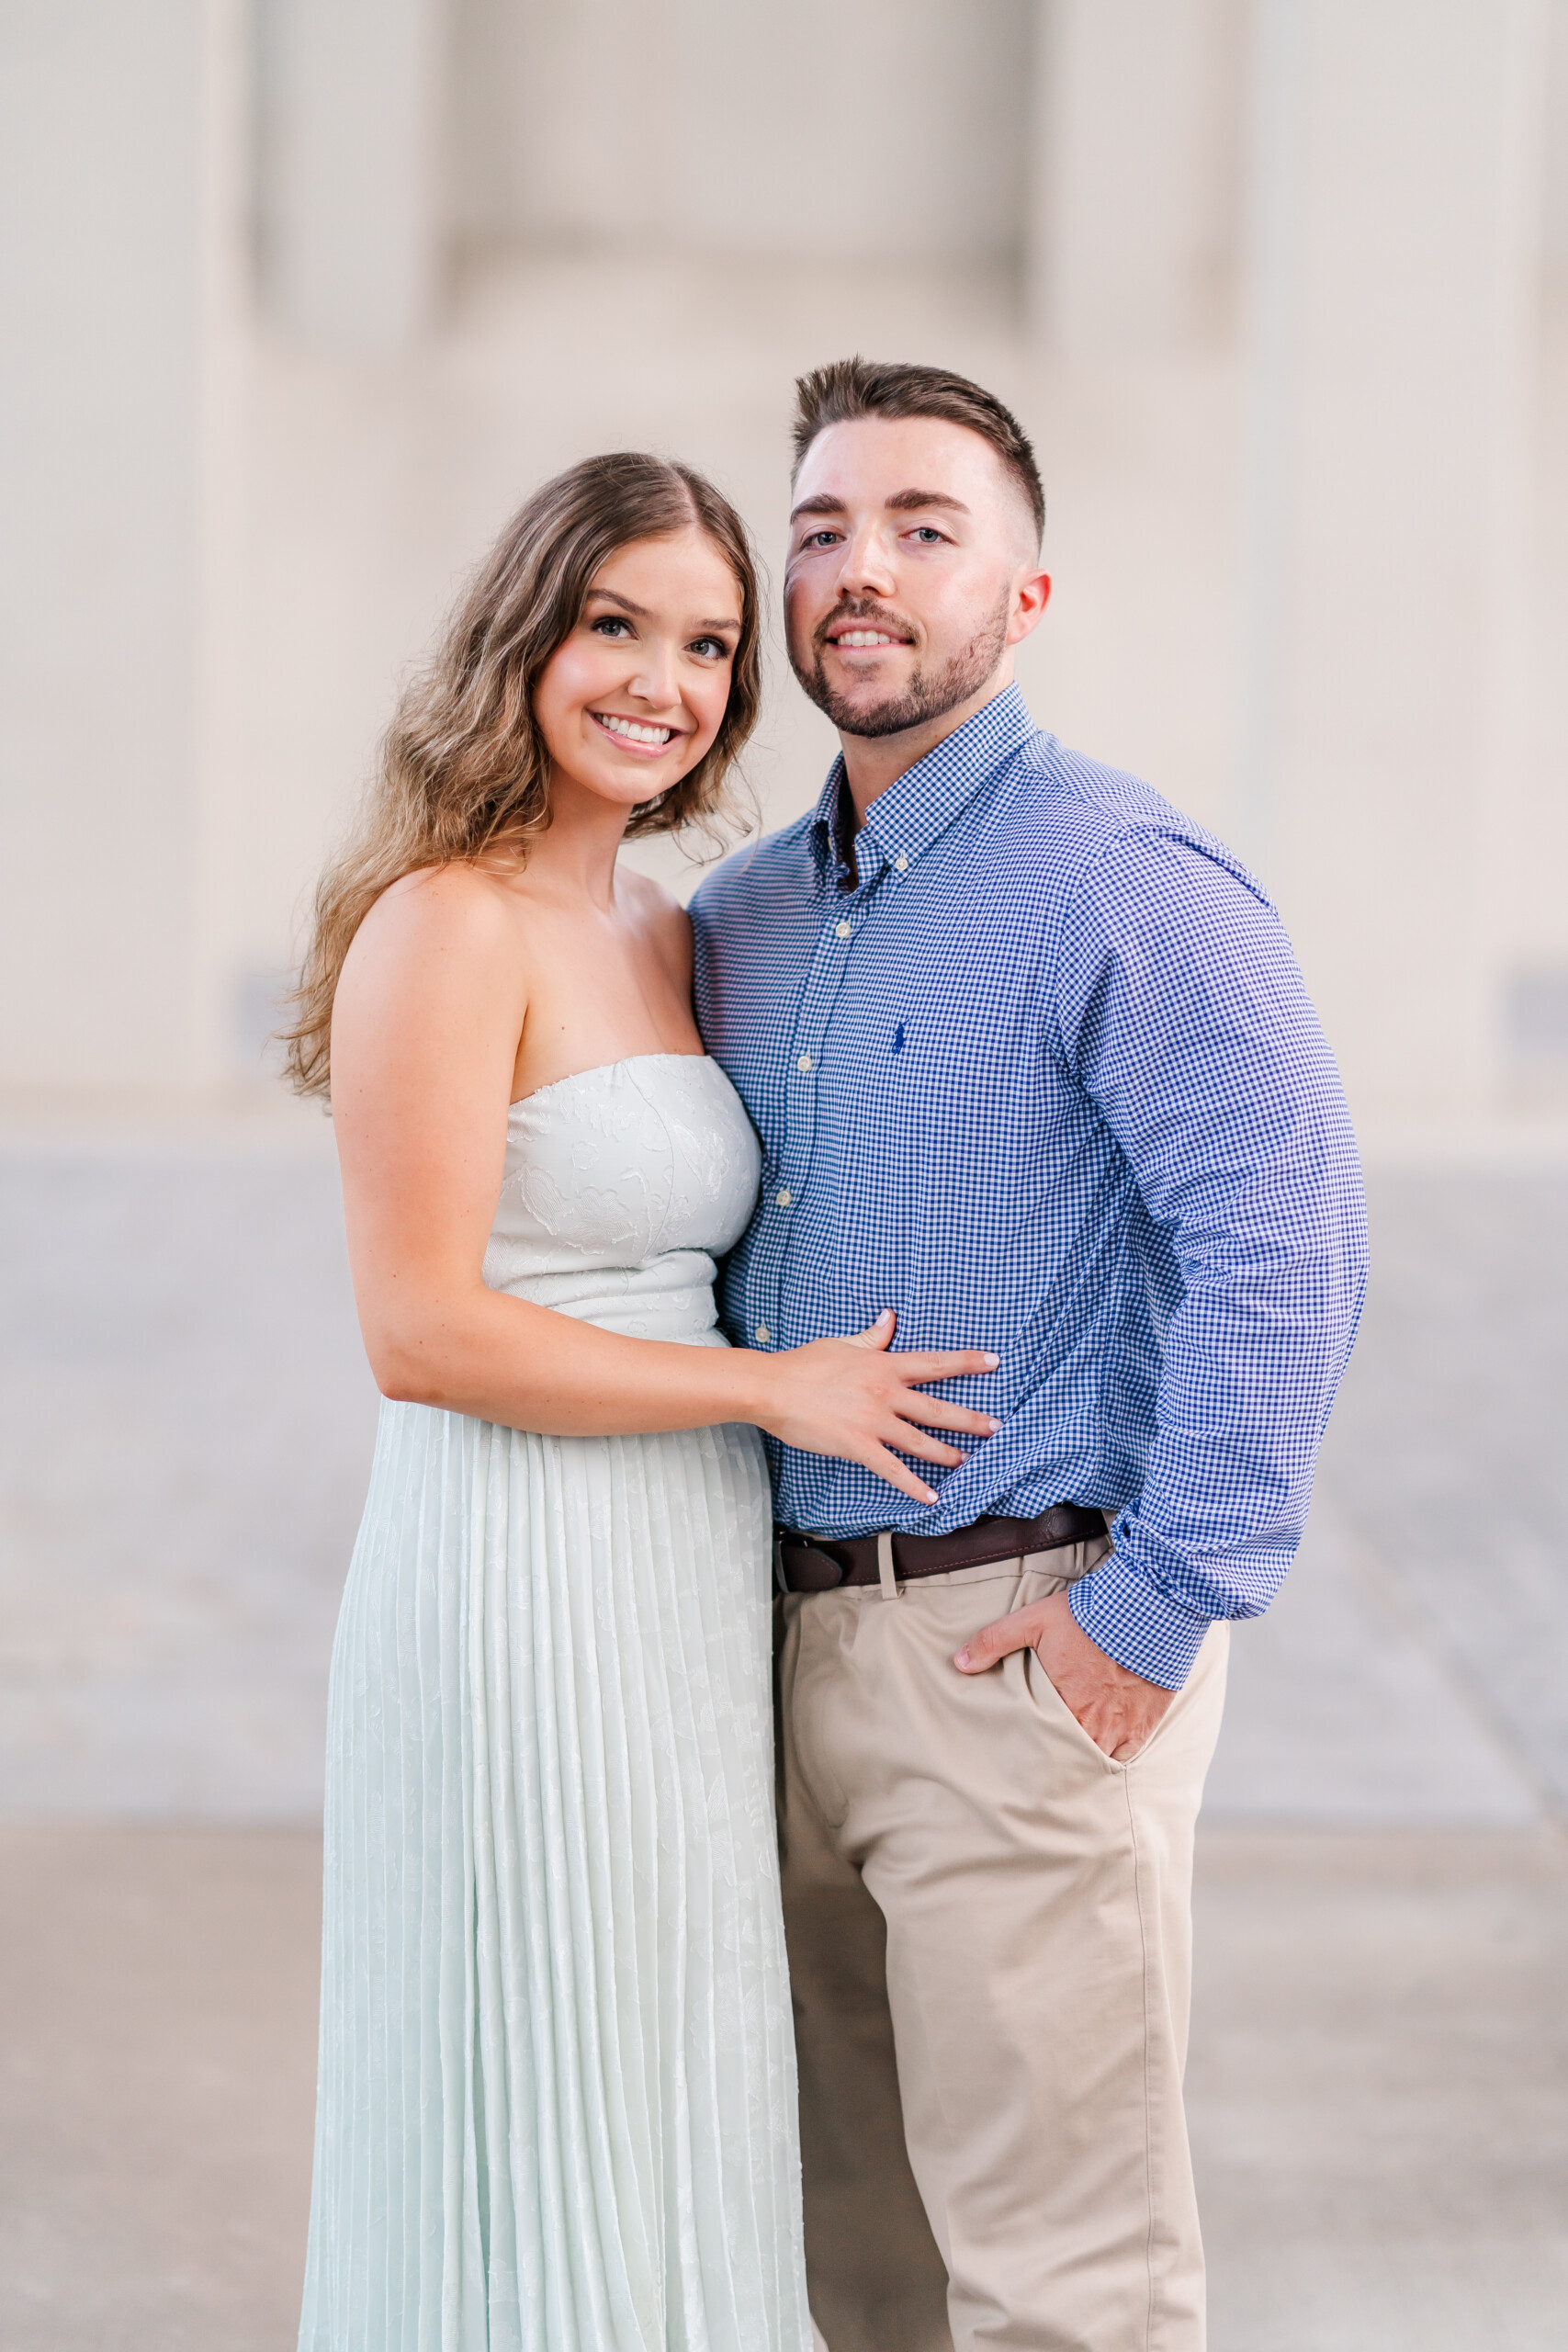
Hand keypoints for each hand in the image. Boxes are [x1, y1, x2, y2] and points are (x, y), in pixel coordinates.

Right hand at [753, 1309, 999, 1505]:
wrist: (773, 1388)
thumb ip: (873, 1336)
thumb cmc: (805, 1364)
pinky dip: (914, 1485)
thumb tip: (890, 1318)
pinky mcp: (858, 1446)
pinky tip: (931, 1496)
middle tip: (996, 1427)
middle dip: (970, 1419)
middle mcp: (885, 1393)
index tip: (993, 1362)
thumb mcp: (843, 1344)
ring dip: (948, 1453)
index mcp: (884, 1365)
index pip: (935, 1363)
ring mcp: (873, 1421)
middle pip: (937, 1408)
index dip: (967, 1362)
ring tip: (968, 1460)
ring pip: (920, 1441)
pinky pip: (892, 1469)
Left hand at [952, 1586, 1173, 1758]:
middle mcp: (1088, 1723)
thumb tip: (959, 1663)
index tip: (1015, 1753)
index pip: (1034, 1738)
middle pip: (1063, 1754)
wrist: (1147, 1610)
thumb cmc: (1089, 1616)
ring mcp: (1117, 1729)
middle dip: (1050, 1758)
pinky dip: (1112, 1759)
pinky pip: (1124, 1758)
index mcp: (1059, 1703)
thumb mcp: (1034, 1620)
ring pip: (1092, 1759)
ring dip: (1079, 1760)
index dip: (1025, 1745)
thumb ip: (993, 1641)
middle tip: (1036, 1768)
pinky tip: (1100, 1757)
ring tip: (1065, 1766)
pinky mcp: (1142, 1726)